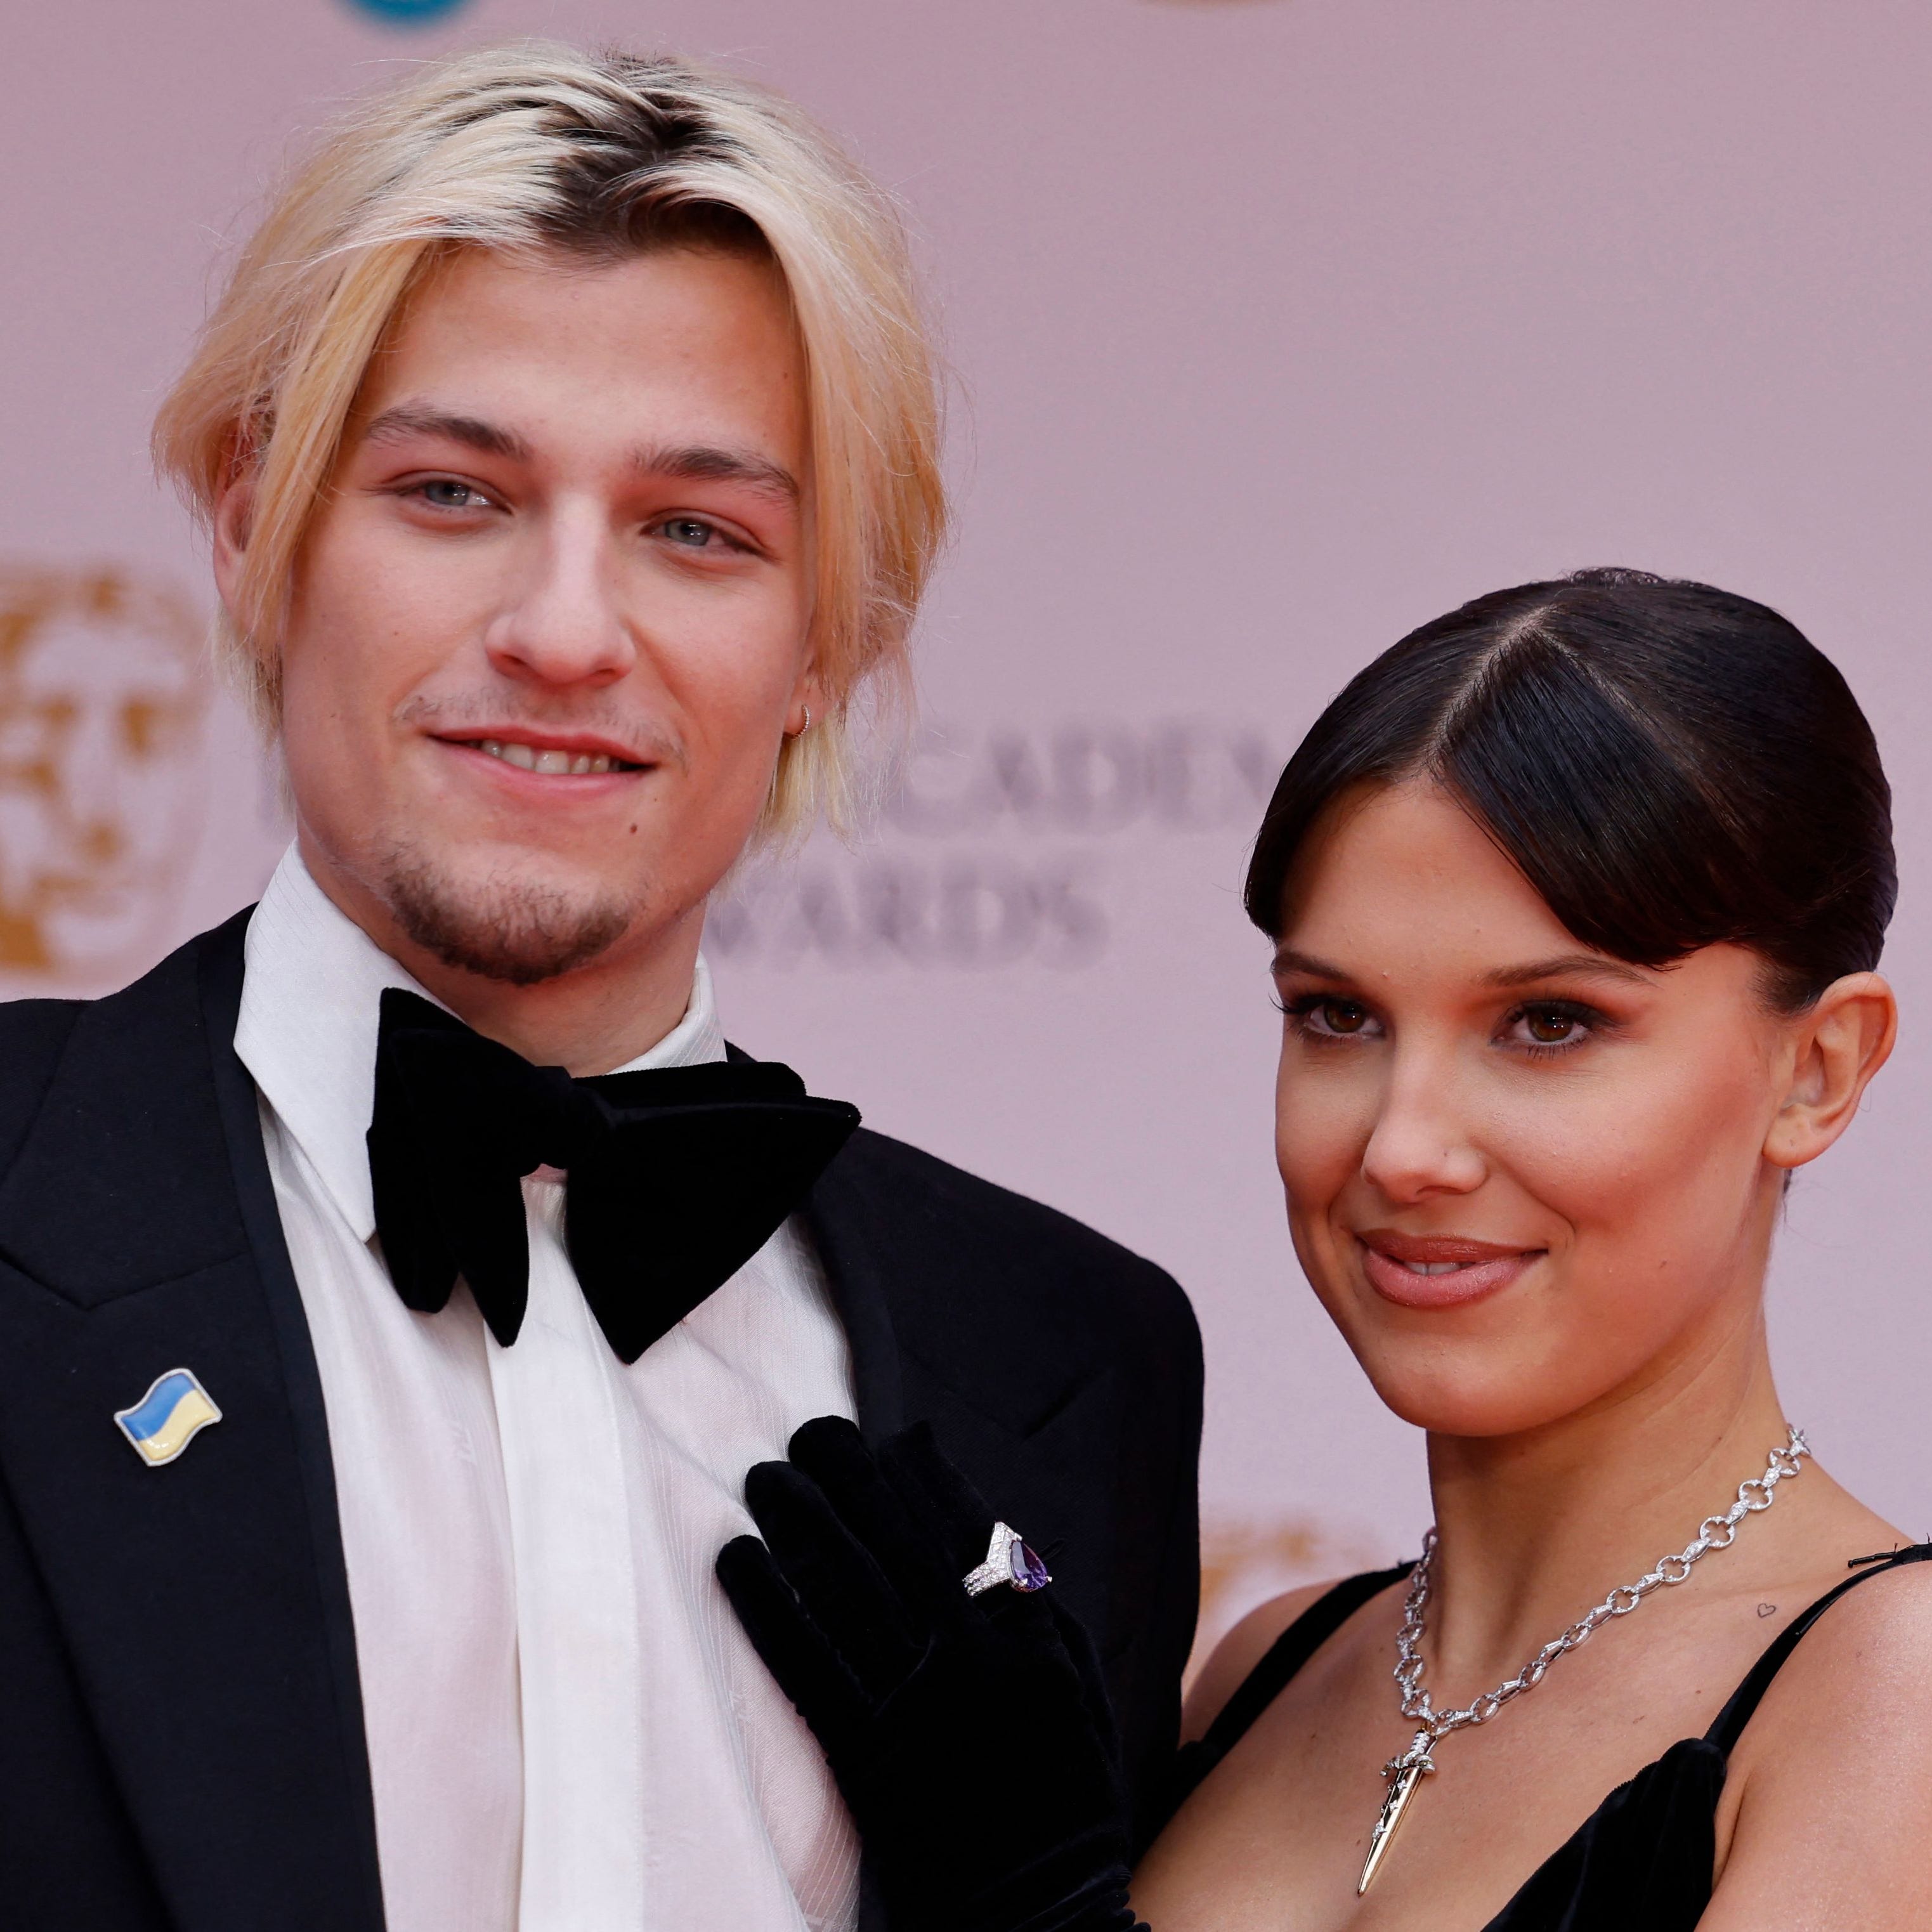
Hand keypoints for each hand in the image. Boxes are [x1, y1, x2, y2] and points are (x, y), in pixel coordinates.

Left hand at [718, 1417, 1141, 1931]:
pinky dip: (769, 1604)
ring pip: (849, 1589)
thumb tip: (995, 1532)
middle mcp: (978, 1662)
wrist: (1042, 1918)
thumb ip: (1044, 1617)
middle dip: (853, 1476)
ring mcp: (921, 1708)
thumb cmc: (1068, 1805)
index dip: (927, 1478)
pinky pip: (808, 1664)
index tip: (895, 1438)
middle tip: (812, 1429)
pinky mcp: (868, 1759)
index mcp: (1036, 1645)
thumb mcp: (1085, 1700)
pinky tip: (737, 1558)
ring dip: (801, 1521)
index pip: (974, 1534)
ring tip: (764, 1475)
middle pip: (902, 1543)